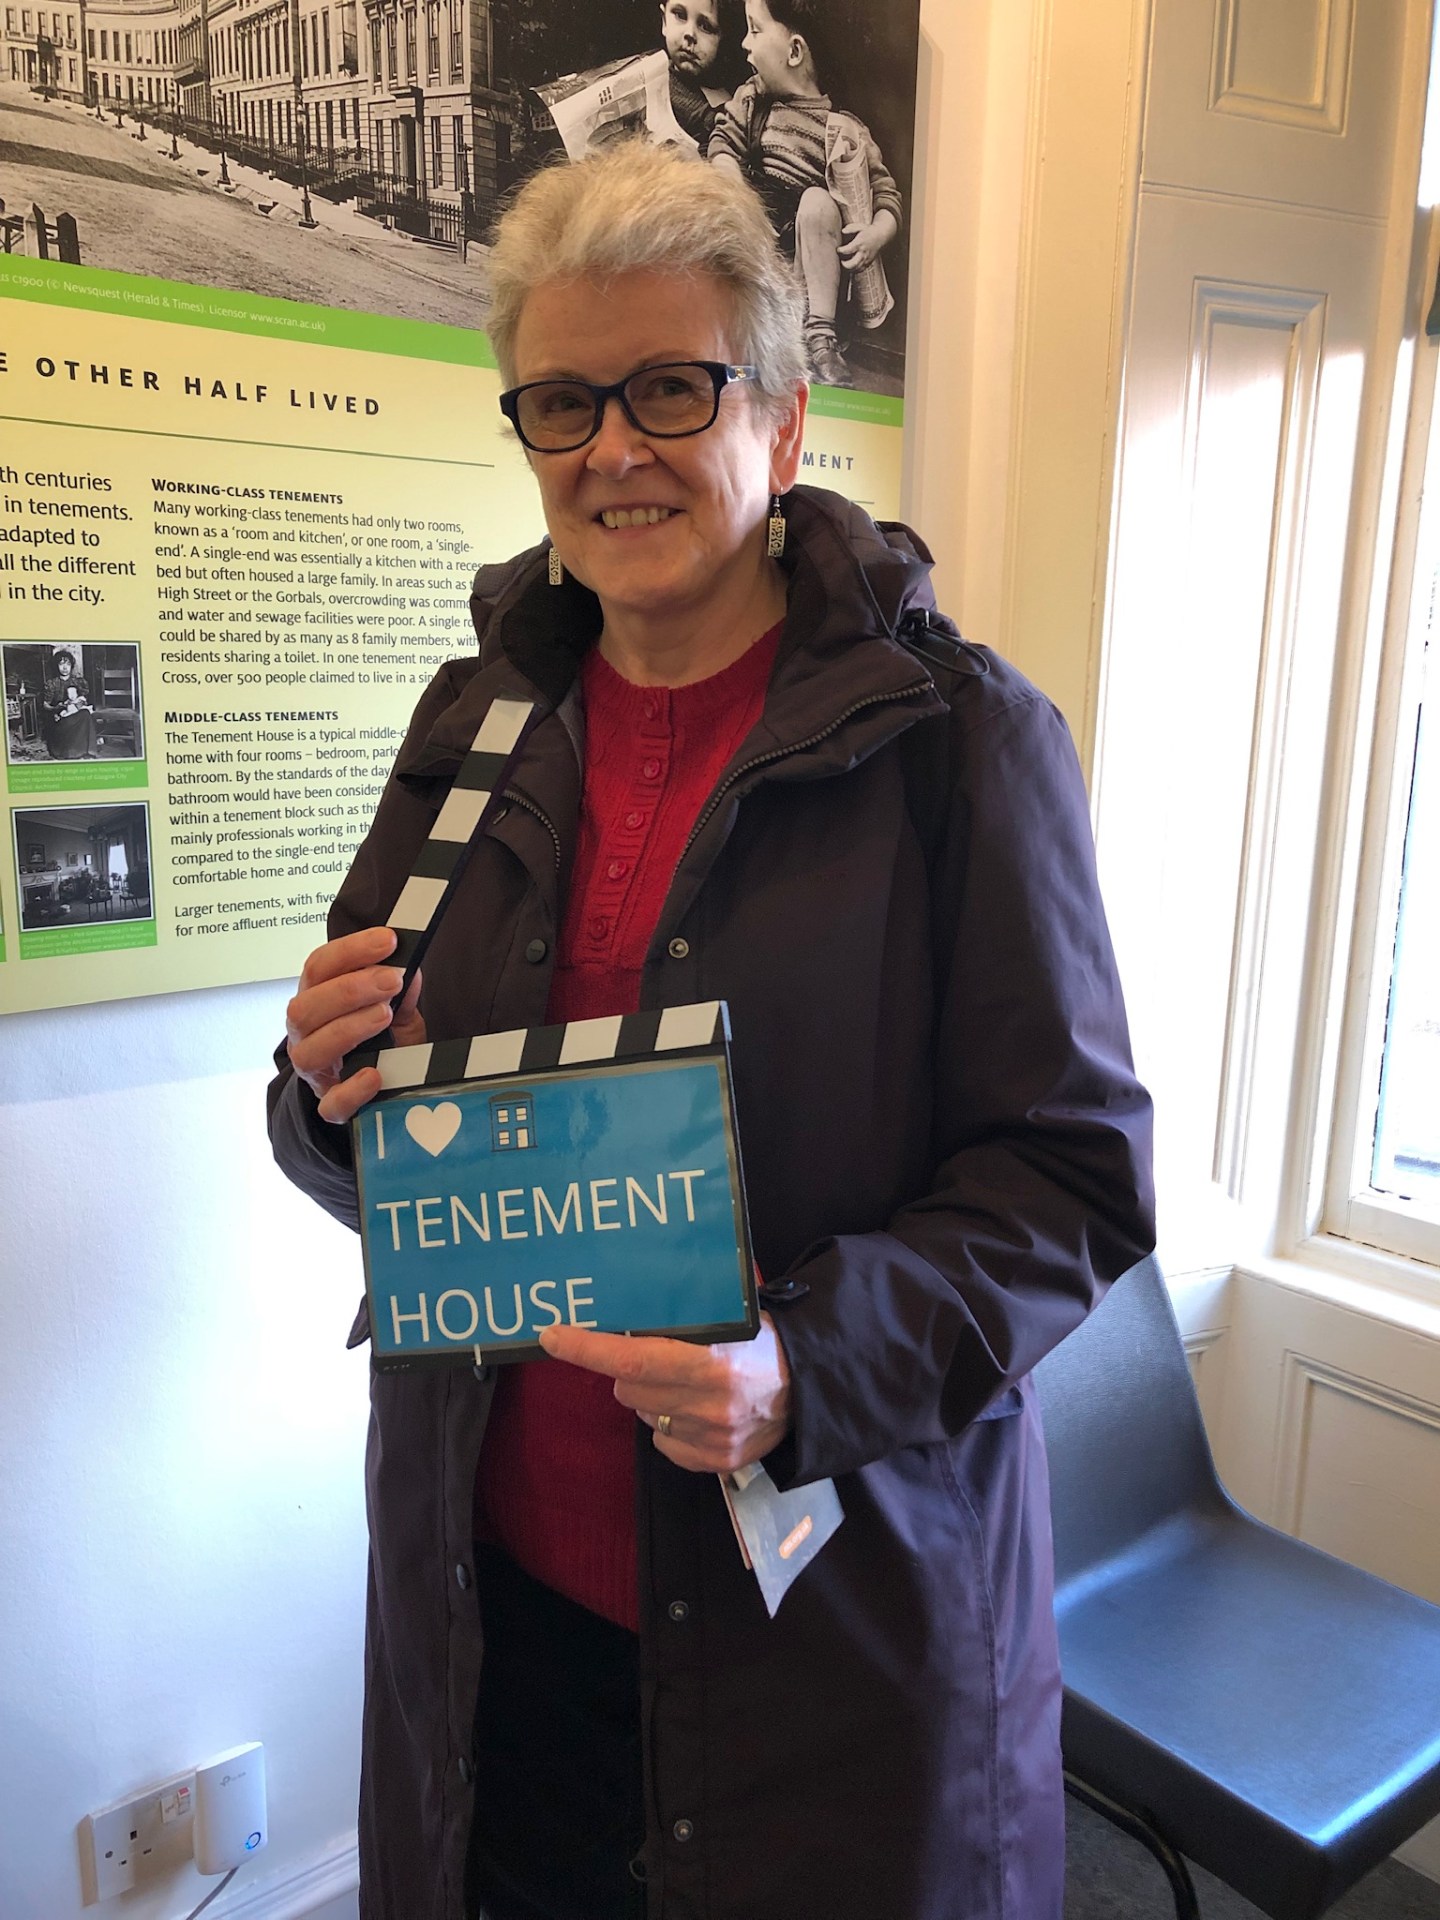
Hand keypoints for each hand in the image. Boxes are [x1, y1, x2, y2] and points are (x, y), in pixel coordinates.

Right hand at [284, 925, 425, 1124]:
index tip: (389, 940)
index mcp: (316, 998)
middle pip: (306, 1006)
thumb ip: (401, 995)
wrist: (373, 1089)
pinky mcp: (331, 1105)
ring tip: (384, 1015)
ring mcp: (315, 1071)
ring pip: (310, 1050)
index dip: (351, 950)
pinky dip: (352, 1089)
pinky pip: (331, 1104)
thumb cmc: (380, 1042)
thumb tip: (412, 970)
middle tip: (392, 980)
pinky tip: (375, 1074)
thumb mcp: (396, 1013)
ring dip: (348, 1028)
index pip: (319, 967)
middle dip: (350, 989)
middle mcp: (305, 1033)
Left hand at [538, 1313, 791, 1473]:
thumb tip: (628, 1306)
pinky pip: (664, 1443)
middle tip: (654, 1354)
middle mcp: (710, 1403)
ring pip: (645, 1414)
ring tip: (686, 1381)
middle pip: (629, 1390)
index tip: (553, 1337)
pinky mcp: (716, 1462)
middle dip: (628, 1371)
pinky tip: (696, 1408)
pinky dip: (670, 1425)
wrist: (811, 1388)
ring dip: (652, 1397)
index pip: (633, 1359)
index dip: (588, 1349)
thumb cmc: (764, 1343)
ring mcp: (712, 1437)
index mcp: (712, 1361)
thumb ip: (686, 1317)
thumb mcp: (730, 1318)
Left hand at [837, 219, 885, 272]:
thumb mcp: (860, 226)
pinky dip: (853, 270)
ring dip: (848, 268)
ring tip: (844, 264)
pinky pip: (860, 270)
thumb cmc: (868, 231)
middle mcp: (863, 253)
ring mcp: (866, 259)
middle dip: (844, 264)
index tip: (838, 249)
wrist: (880, 236)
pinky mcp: (868, 263)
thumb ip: (851, 228)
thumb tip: (843, 231)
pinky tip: (850, 266)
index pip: (849, 249)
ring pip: (856, 269)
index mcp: (860, 243)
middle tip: (840, 260)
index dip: (841, 251)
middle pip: (853, 263)